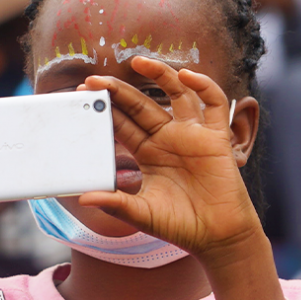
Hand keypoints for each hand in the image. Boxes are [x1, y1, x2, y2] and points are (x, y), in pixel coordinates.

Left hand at [77, 56, 261, 264]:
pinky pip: (214, 104)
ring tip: (138, 62)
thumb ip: (115, 203)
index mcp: (148, 154)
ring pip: (176, 94)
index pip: (122, 124)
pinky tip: (187, 76)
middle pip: (141, 105)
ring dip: (159, 75)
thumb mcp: (141, 214)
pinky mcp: (216, 137)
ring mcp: (192, 135)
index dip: (105, 110)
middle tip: (94, 78)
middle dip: (119, 91)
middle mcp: (168, 139)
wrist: (217, 237)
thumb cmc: (180, 226)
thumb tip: (84, 199)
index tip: (83, 97)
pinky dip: (203, 86)